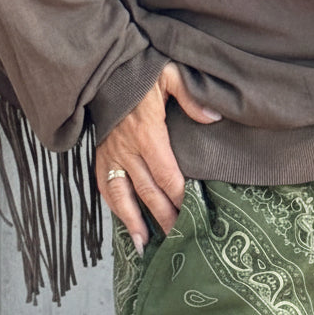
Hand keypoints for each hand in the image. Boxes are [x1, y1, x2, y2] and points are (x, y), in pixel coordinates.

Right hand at [95, 61, 220, 255]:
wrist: (104, 69)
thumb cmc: (140, 71)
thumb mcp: (169, 74)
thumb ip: (190, 96)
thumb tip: (213, 118)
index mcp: (148, 132)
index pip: (167, 174)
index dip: (181, 196)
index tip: (194, 212)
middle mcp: (127, 149)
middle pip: (150, 191)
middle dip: (166, 217)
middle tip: (182, 238)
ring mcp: (112, 155)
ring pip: (125, 196)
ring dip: (137, 222)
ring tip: (148, 245)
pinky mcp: (101, 157)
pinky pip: (107, 189)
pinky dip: (116, 210)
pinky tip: (127, 227)